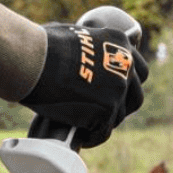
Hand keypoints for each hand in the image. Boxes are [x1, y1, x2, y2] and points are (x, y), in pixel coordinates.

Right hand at [22, 21, 148, 147]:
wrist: (33, 60)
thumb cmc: (41, 45)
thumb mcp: (73, 34)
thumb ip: (86, 46)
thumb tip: (75, 52)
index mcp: (120, 44)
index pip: (138, 69)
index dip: (129, 85)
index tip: (116, 93)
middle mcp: (125, 65)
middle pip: (135, 96)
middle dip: (121, 107)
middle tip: (102, 113)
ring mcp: (118, 88)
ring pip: (118, 116)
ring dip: (104, 122)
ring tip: (88, 127)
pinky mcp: (106, 109)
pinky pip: (103, 131)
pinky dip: (93, 137)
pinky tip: (82, 138)